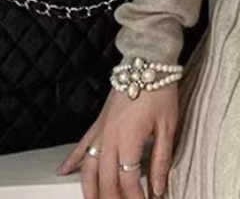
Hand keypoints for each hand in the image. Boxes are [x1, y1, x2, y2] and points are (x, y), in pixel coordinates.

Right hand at [55, 83, 178, 197]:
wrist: (148, 62)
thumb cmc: (161, 91)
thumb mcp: (169, 125)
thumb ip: (161, 158)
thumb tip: (159, 187)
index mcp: (129, 141)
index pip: (128, 180)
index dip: (136, 197)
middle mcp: (110, 139)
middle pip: (106, 181)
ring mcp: (101, 131)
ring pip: (89, 170)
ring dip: (89, 191)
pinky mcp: (98, 122)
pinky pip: (82, 145)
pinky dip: (72, 160)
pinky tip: (63, 172)